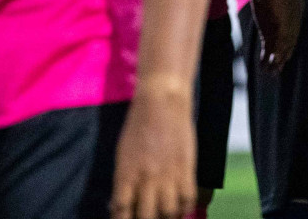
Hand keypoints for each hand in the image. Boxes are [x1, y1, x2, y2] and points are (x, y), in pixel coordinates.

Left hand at [111, 79, 195, 218]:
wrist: (161, 101)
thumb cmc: (137, 125)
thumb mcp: (122, 154)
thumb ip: (122, 181)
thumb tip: (120, 206)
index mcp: (126, 174)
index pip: (121, 212)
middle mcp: (146, 178)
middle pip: (146, 218)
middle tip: (148, 218)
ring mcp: (168, 174)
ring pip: (169, 213)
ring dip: (167, 218)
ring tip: (166, 216)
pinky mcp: (186, 167)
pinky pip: (187, 199)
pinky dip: (185, 208)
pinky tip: (181, 208)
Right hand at [252, 0, 302, 72]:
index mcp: (296, 6)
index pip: (292, 30)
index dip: (287, 44)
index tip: (282, 55)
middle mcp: (295, 16)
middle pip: (289, 40)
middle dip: (283, 55)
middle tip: (276, 69)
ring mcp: (289, 21)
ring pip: (284, 45)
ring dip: (277, 60)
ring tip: (271, 71)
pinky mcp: (282, 25)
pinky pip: (279, 44)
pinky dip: (273, 55)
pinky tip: (269, 64)